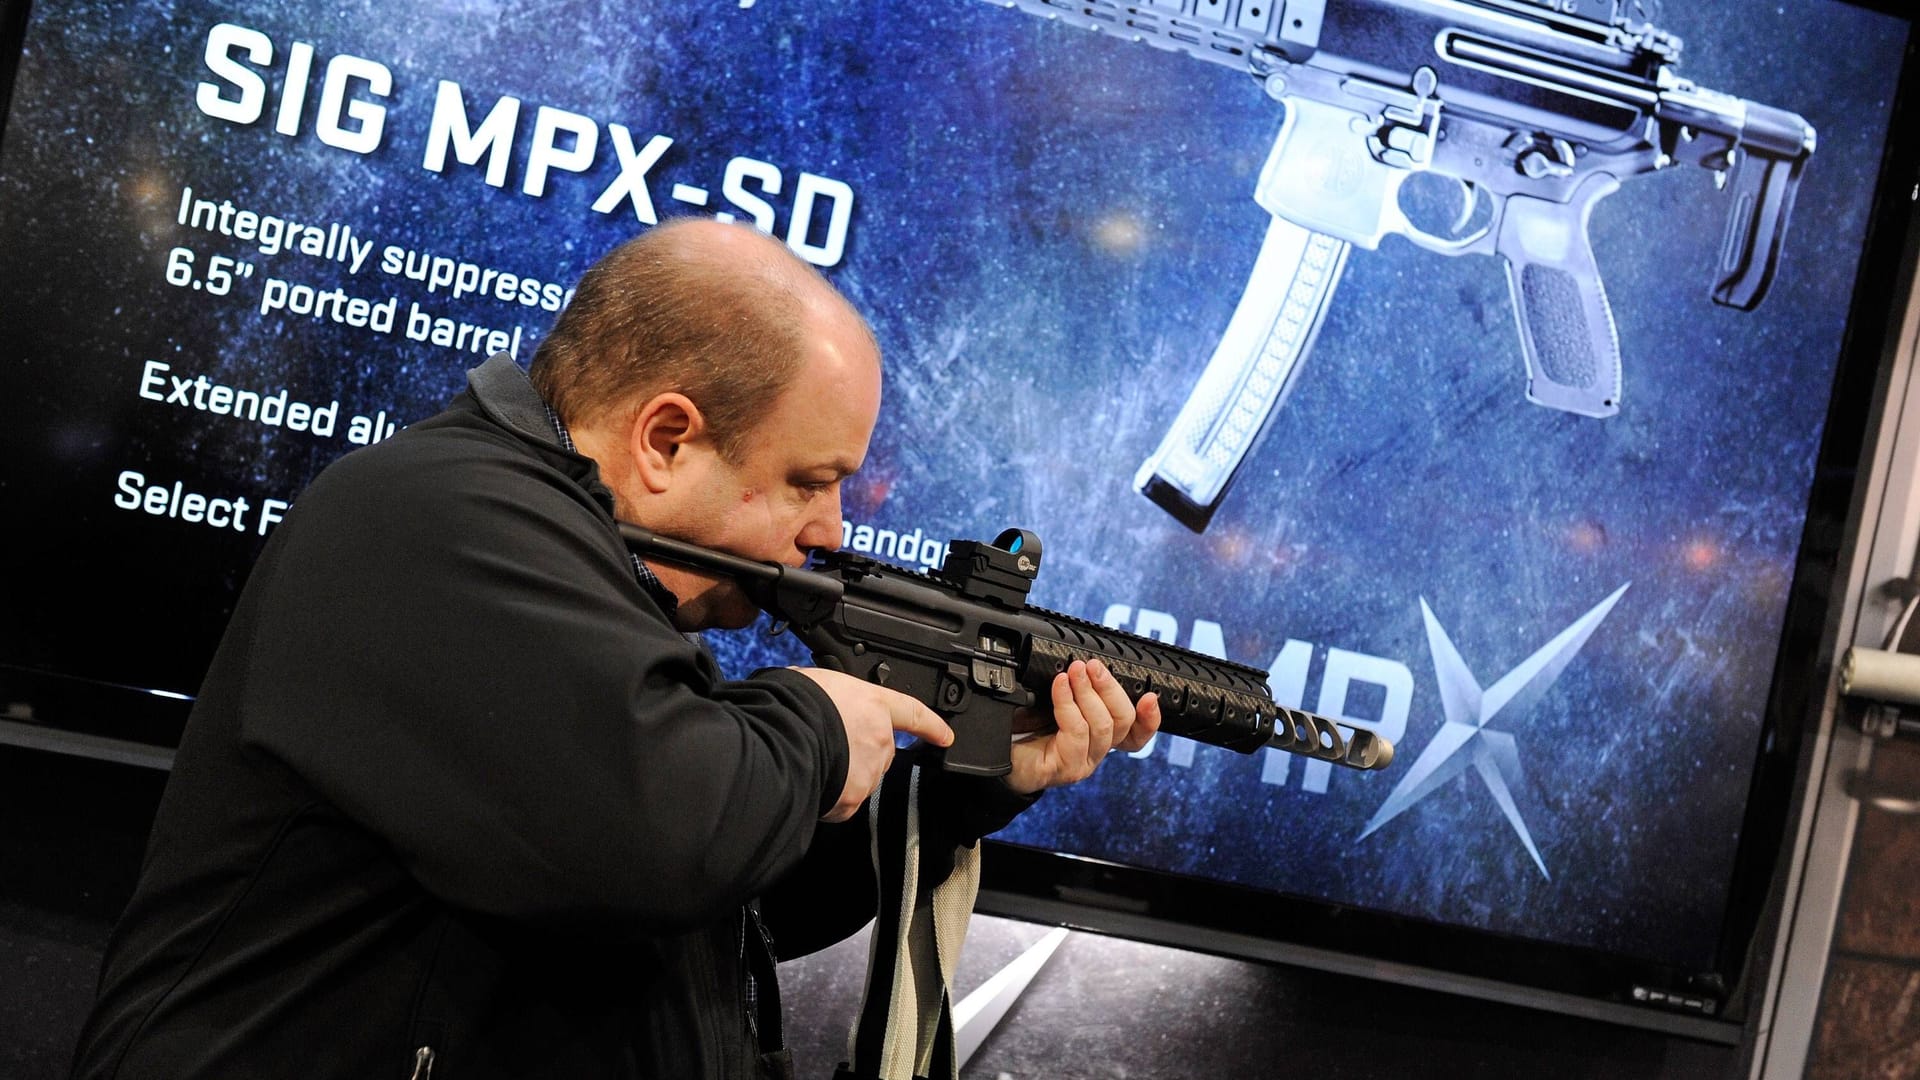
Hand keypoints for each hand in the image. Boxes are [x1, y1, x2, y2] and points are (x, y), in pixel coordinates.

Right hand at [792, 667, 953, 822]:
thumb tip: (820, 702)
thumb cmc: (793, 705)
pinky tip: (811, 781)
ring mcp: (868, 772)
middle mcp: (879, 740)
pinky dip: (830, 796)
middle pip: (878, 751)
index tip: (945, 736)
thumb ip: (832, 697)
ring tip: (812, 760)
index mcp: (873, 705)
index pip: (913, 714)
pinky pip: (843, 802)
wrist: (782, 739)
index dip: (931, 726)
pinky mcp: (852, 800)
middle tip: (827, 744)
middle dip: (858, 751)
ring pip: (860, 777)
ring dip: (842, 773)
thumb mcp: (816, 683)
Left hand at [1006, 659, 1159, 794]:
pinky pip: (1076, 731)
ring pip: (1103, 725)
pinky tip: (1059, 687)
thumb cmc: (1024, 729)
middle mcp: (1096, 751)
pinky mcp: (1066, 768)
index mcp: (1100, 736)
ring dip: (1088, 692)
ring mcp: (1083, 762)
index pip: (1136, 733)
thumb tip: (1084, 664)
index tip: (1150, 696)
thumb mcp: (1054, 703)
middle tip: (1092, 666)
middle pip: (1123, 721)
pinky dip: (1068, 703)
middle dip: (1109, 687)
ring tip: (1074, 672)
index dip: (1150, 717)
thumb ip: (1075, 689)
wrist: (995, 757)